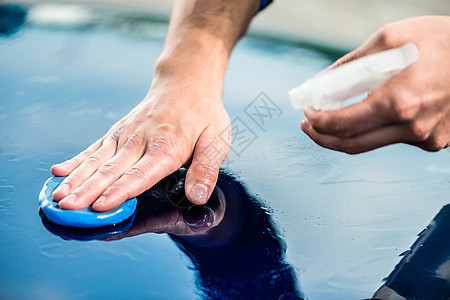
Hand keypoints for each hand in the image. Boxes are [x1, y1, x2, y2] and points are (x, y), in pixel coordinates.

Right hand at [51, 66, 230, 210]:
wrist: (186, 82)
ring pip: (97, 160)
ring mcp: (126, 134)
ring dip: (76, 179)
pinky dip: (76, 160)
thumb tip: (197, 197)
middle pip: (111, 170)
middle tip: (67, 209)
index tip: (100, 207)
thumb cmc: (203, 113)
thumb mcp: (216, 140)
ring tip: (57, 197)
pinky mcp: (118, 131)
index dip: (119, 192)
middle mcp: (141, 141)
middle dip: (88, 191)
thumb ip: (206, 168)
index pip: (140, 174)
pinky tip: (59, 171)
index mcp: (167, 147)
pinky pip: (95, 147)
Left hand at [301, 16, 449, 153]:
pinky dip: (377, 128)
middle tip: (310, 126)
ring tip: (334, 117)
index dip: (317, 122)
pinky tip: (377, 111)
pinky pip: (394, 139)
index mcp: (399, 102)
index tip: (307, 114)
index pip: (342, 125)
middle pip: (352, 145)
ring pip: (371, 144)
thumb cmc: (442, 41)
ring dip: (347, 134)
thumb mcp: (389, 40)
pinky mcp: (434, 141)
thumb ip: (350, 66)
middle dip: (323, 137)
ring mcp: (426, 138)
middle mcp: (413, 128)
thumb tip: (320, 83)